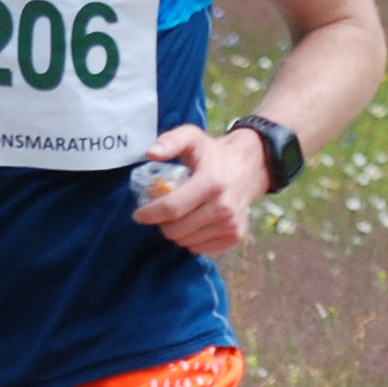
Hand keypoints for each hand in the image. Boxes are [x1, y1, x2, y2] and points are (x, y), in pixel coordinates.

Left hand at [129, 121, 271, 254]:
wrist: (249, 166)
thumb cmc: (213, 154)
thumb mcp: (192, 138)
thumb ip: (171, 141)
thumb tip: (150, 153)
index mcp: (211, 183)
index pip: (171, 208)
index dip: (149, 214)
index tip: (138, 214)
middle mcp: (223, 207)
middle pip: (176, 230)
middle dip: (161, 223)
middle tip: (161, 212)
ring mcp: (231, 224)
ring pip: (186, 242)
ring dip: (176, 231)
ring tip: (179, 215)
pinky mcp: (235, 235)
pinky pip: (200, 248)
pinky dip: (191, 239)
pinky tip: (193, 222)